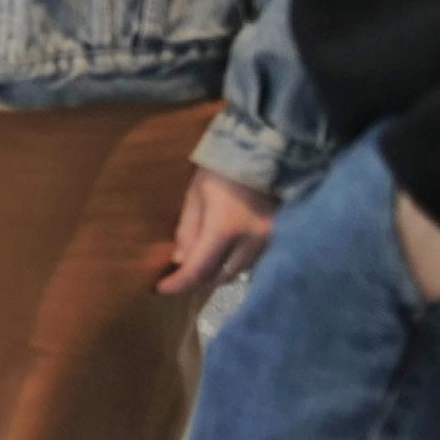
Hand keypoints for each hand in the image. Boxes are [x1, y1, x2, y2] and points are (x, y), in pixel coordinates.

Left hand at [160, 171, 278, 295]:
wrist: (267, 151)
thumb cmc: (223, 169)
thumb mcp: (196, 195)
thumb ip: (188, 230)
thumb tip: (180, 261)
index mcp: (226, 229)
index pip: (198, 270)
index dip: (178, 284)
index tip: (160, 289)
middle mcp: (252, 241)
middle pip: (220, 277)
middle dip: (197, 281)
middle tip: (177, 278)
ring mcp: (269, 240)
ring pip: (238, 271)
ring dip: (216, 273)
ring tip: (198, 266)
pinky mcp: (279, 236)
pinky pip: (253, 261)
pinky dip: (234, 263)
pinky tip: (221, 256)